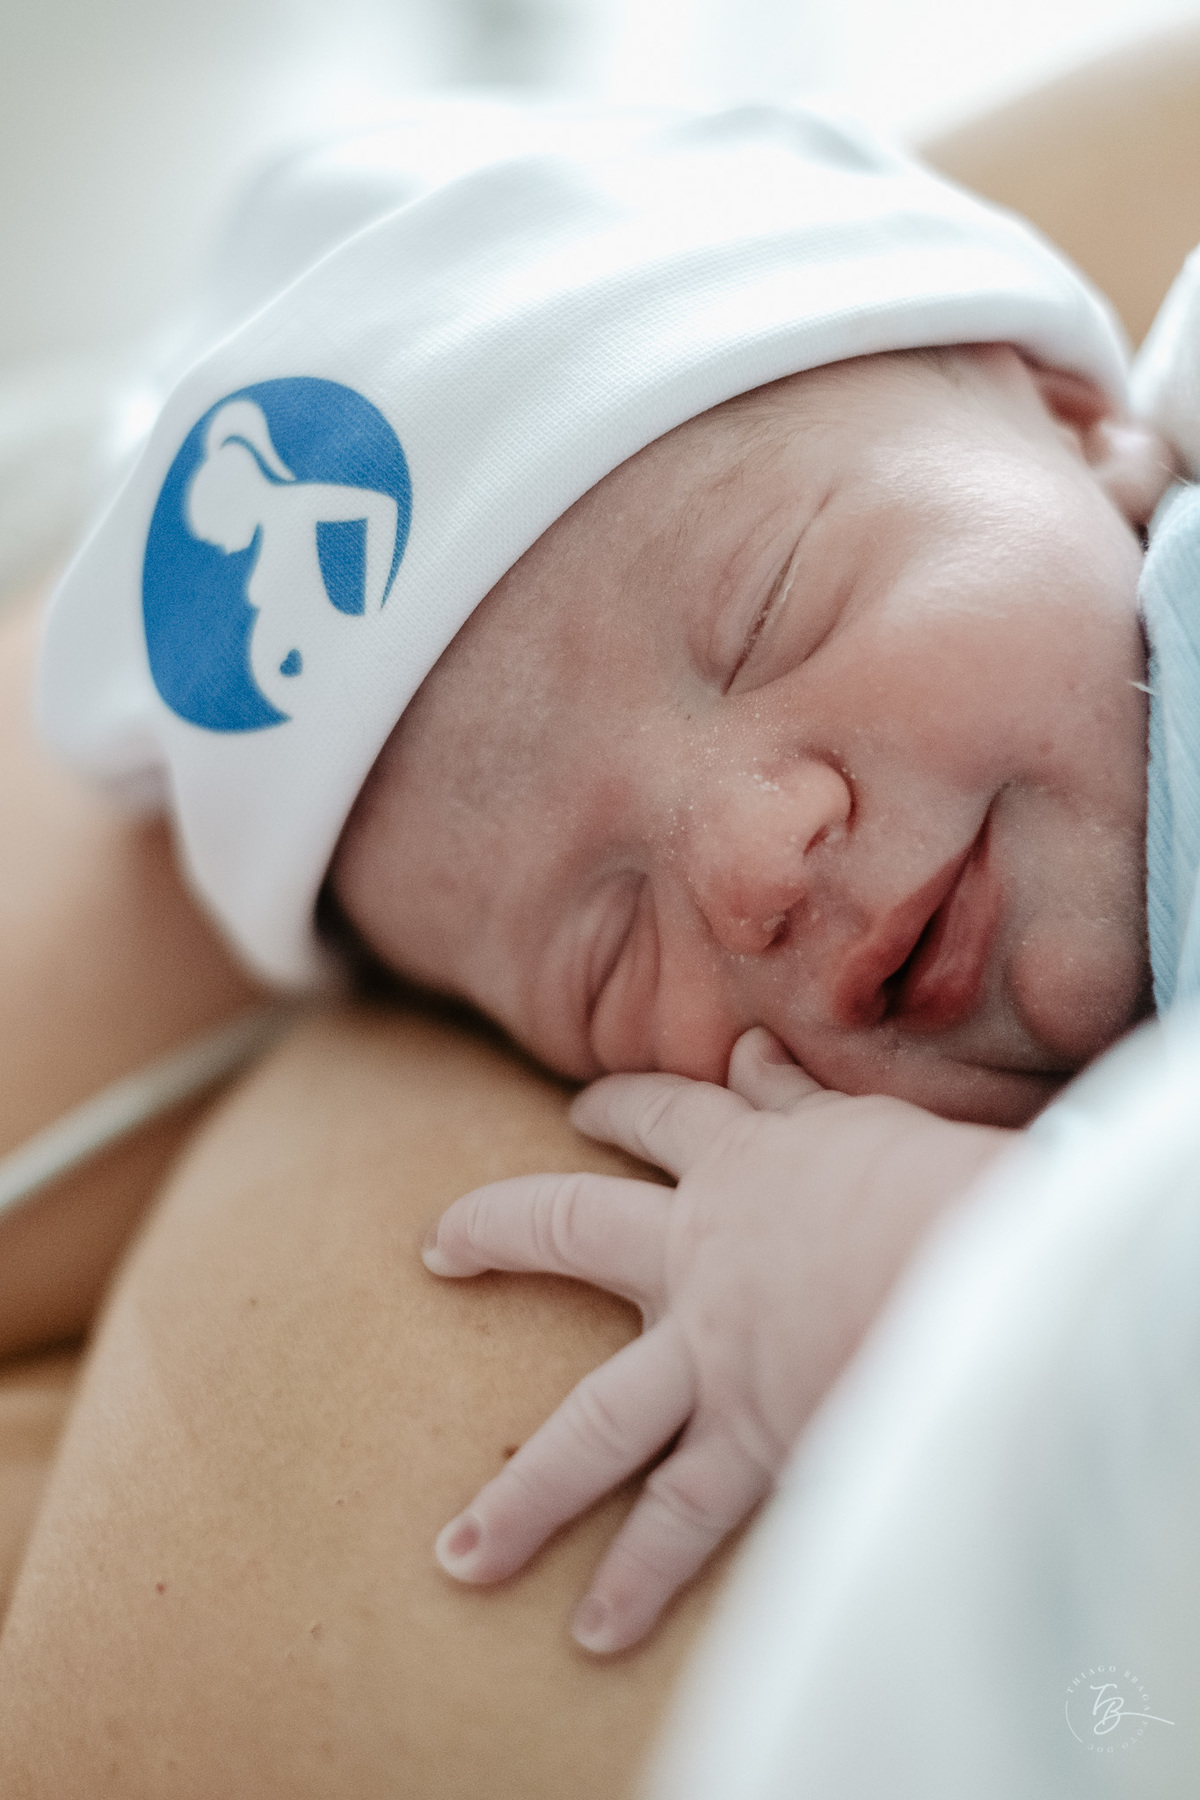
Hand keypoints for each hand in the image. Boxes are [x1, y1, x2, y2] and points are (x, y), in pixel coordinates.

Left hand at [422, 1028, 1011, 1652]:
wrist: (984, 1275)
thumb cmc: (944, 1188)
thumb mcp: (865, 1125)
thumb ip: (799, 1103)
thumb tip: (753, 1052)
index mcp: (741, 1163)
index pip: (659, 1117)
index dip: (615, 1108)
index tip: (579, 1113)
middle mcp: (699, 1256)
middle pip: (569, 1228)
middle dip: (495, 1232)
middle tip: (438, 1249)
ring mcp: (713, 1356)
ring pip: (593, 1425)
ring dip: (525, 1495)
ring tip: (459, 1554)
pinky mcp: (752, 1439)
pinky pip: (681, 1521)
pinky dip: (639, 1578)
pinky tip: (592, 1632)